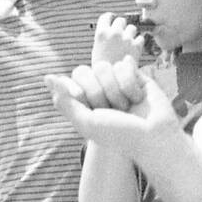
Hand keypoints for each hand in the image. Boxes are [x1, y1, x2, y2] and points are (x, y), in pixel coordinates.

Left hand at [44, 59, 180, 157]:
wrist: (153, 136)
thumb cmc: (119, 134)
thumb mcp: (85, 122)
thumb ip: (65, 100)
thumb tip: (47, 76)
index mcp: (85, 101)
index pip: (71, 79)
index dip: (77, 88)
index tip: (86, 102)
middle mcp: (100, 89)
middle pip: (84, 71)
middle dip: (97, 91)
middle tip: (111, 110)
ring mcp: (117, 80)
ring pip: (104, 66)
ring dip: (115, 89)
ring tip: (127, 105)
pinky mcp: (136, 74)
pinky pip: (124, 64)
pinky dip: (130, 84)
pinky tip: (138, 96)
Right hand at [91, 12, 145, 65]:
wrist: (113, 80)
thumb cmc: (103, 66)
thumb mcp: (96, 48)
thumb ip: (104, 36)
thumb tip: (111, 28)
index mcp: (101, 32)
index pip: (106, 16)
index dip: (110, 17)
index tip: (112, 18)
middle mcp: (114, 33)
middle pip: (121, 20)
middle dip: (121, 25)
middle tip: (121, 33)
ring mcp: (127, 38)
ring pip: (132, 27)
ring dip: (131, 33)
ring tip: (128, 42)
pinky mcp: (137, 46)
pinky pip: (141, 38)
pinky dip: (138, 42)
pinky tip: (134, 48)